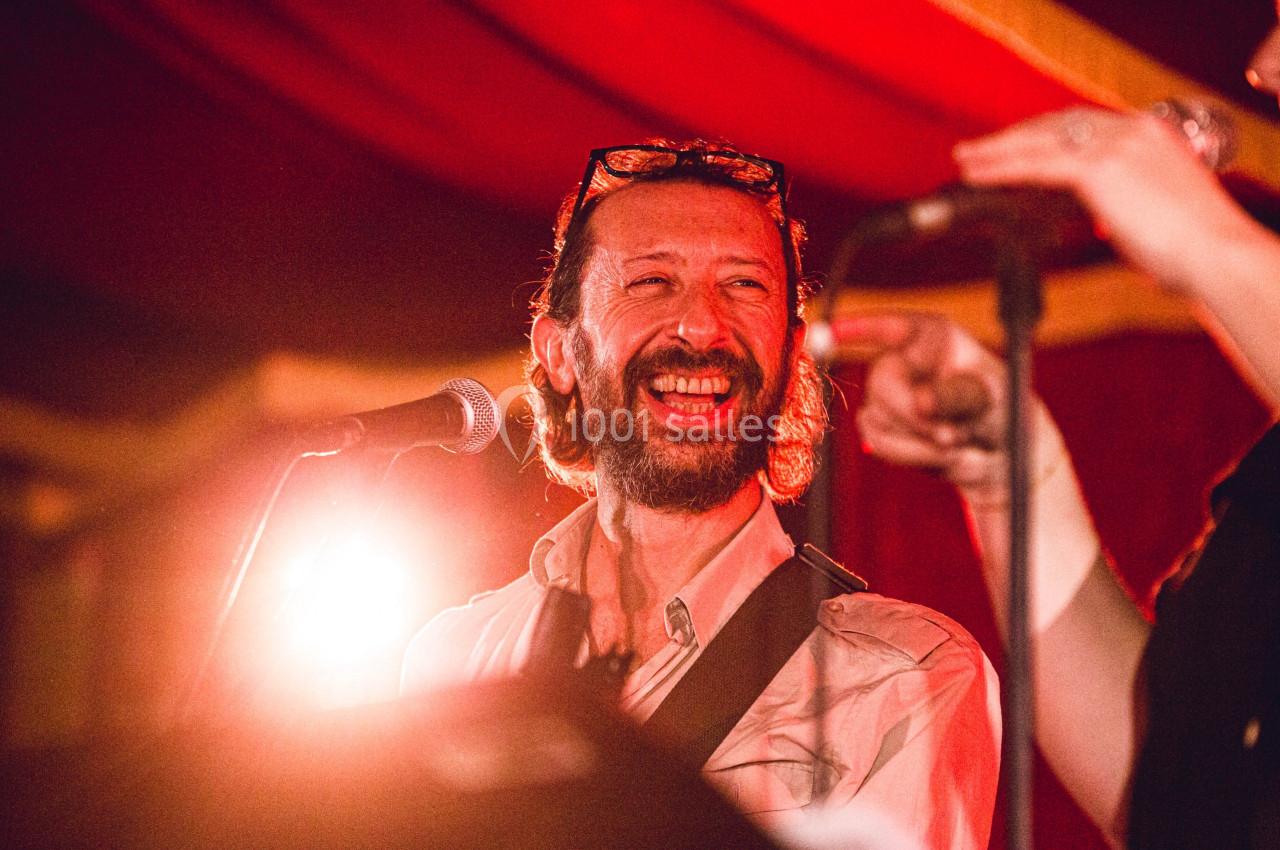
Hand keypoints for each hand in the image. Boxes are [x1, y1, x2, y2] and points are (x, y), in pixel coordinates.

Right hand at [838, 312, 1014, 495]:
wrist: (1000, 453)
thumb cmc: (1003, 411)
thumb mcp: (993, 398)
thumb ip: (957, 396)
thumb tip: (921, 401)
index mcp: (933, 337)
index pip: (892, 327)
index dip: (860, 327)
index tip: (832, 331)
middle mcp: (903, 358)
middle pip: (881, 383)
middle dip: (912, 415)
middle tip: (950, 436)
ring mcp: (887, 393)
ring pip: (878, 418)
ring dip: (919, 441)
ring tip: (957, 443)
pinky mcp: (880, 424)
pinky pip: (878, 442)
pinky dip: (910, 455)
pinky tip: (939, 454)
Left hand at [954, 106, 1261, 294]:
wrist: (1216, 254)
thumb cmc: (1194, 247)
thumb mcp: (1158, 211)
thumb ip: (1128, 204)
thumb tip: (1108, 218)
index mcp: (1150, 134)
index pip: (1083, 125)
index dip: (1043, 136)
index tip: (1018, 147)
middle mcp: (1132, 131)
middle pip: (1057, 125)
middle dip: (1014, 137)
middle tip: (978, 150)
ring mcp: (1116, 145)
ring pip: (1040, 141)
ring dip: (997, 150)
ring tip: (966, 160)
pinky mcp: (1100, 168)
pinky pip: (1036, 164)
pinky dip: (1001, 168)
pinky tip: (977, 175)